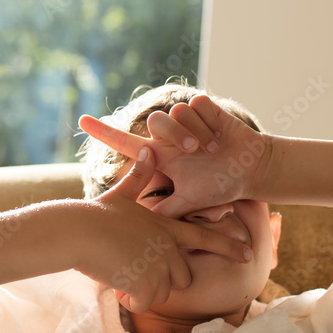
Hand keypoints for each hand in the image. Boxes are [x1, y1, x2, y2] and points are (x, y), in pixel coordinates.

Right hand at [73, 145, 251, 313]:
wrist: (77, 232)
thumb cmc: (96, 214)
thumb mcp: (121, 194)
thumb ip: (139, 177)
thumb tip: (147, 149)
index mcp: (166, 227)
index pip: (205, 237)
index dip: (228, 246)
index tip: (248, 253)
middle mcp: (168, 247)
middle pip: (184, 276)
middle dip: (165, 279)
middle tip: (139, 272)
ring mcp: (158, 266)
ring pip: (163, 291)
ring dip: (144, 290)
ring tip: (123, 276)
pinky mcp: (144, 283)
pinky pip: (145, 302)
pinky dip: (132, 300)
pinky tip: (118, 289)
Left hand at [79, 95, 272, 212]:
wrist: (251, 170)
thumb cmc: (220, 185)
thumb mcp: (189, 201)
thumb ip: (163, 211)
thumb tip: (136, 227)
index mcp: (162, 156)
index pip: (126, 143)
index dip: (104, 132)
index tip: (81, 121)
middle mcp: (170, 137)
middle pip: (155, 123)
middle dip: (175, 135)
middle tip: (193, 151)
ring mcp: (187, 121)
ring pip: (175, 112)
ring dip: (195, 131)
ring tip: (212, 148)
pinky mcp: (205, 108)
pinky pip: (196, 105)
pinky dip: (209, 122)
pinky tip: (220, 135)